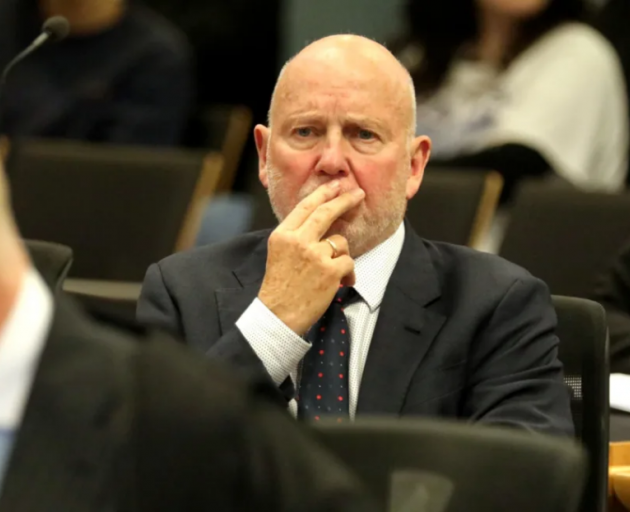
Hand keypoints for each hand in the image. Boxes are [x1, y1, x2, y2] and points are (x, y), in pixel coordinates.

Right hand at [258, 181, 364, 334]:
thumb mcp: (279, 253)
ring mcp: (315, 255)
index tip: (335, 186)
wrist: (278, 315)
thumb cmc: (280, 287)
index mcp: (283, 235)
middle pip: (326, 212)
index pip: (305, 207)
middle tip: (358, 193)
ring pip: (341, 242)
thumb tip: (321, 222)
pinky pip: (348, 262)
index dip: (323, 194)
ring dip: (342, 256)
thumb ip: (296, 236)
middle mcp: (298, 241)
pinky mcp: (330, 271)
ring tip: (334, 273)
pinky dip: (348, 274)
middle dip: (345, 200)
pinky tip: (339, 284)